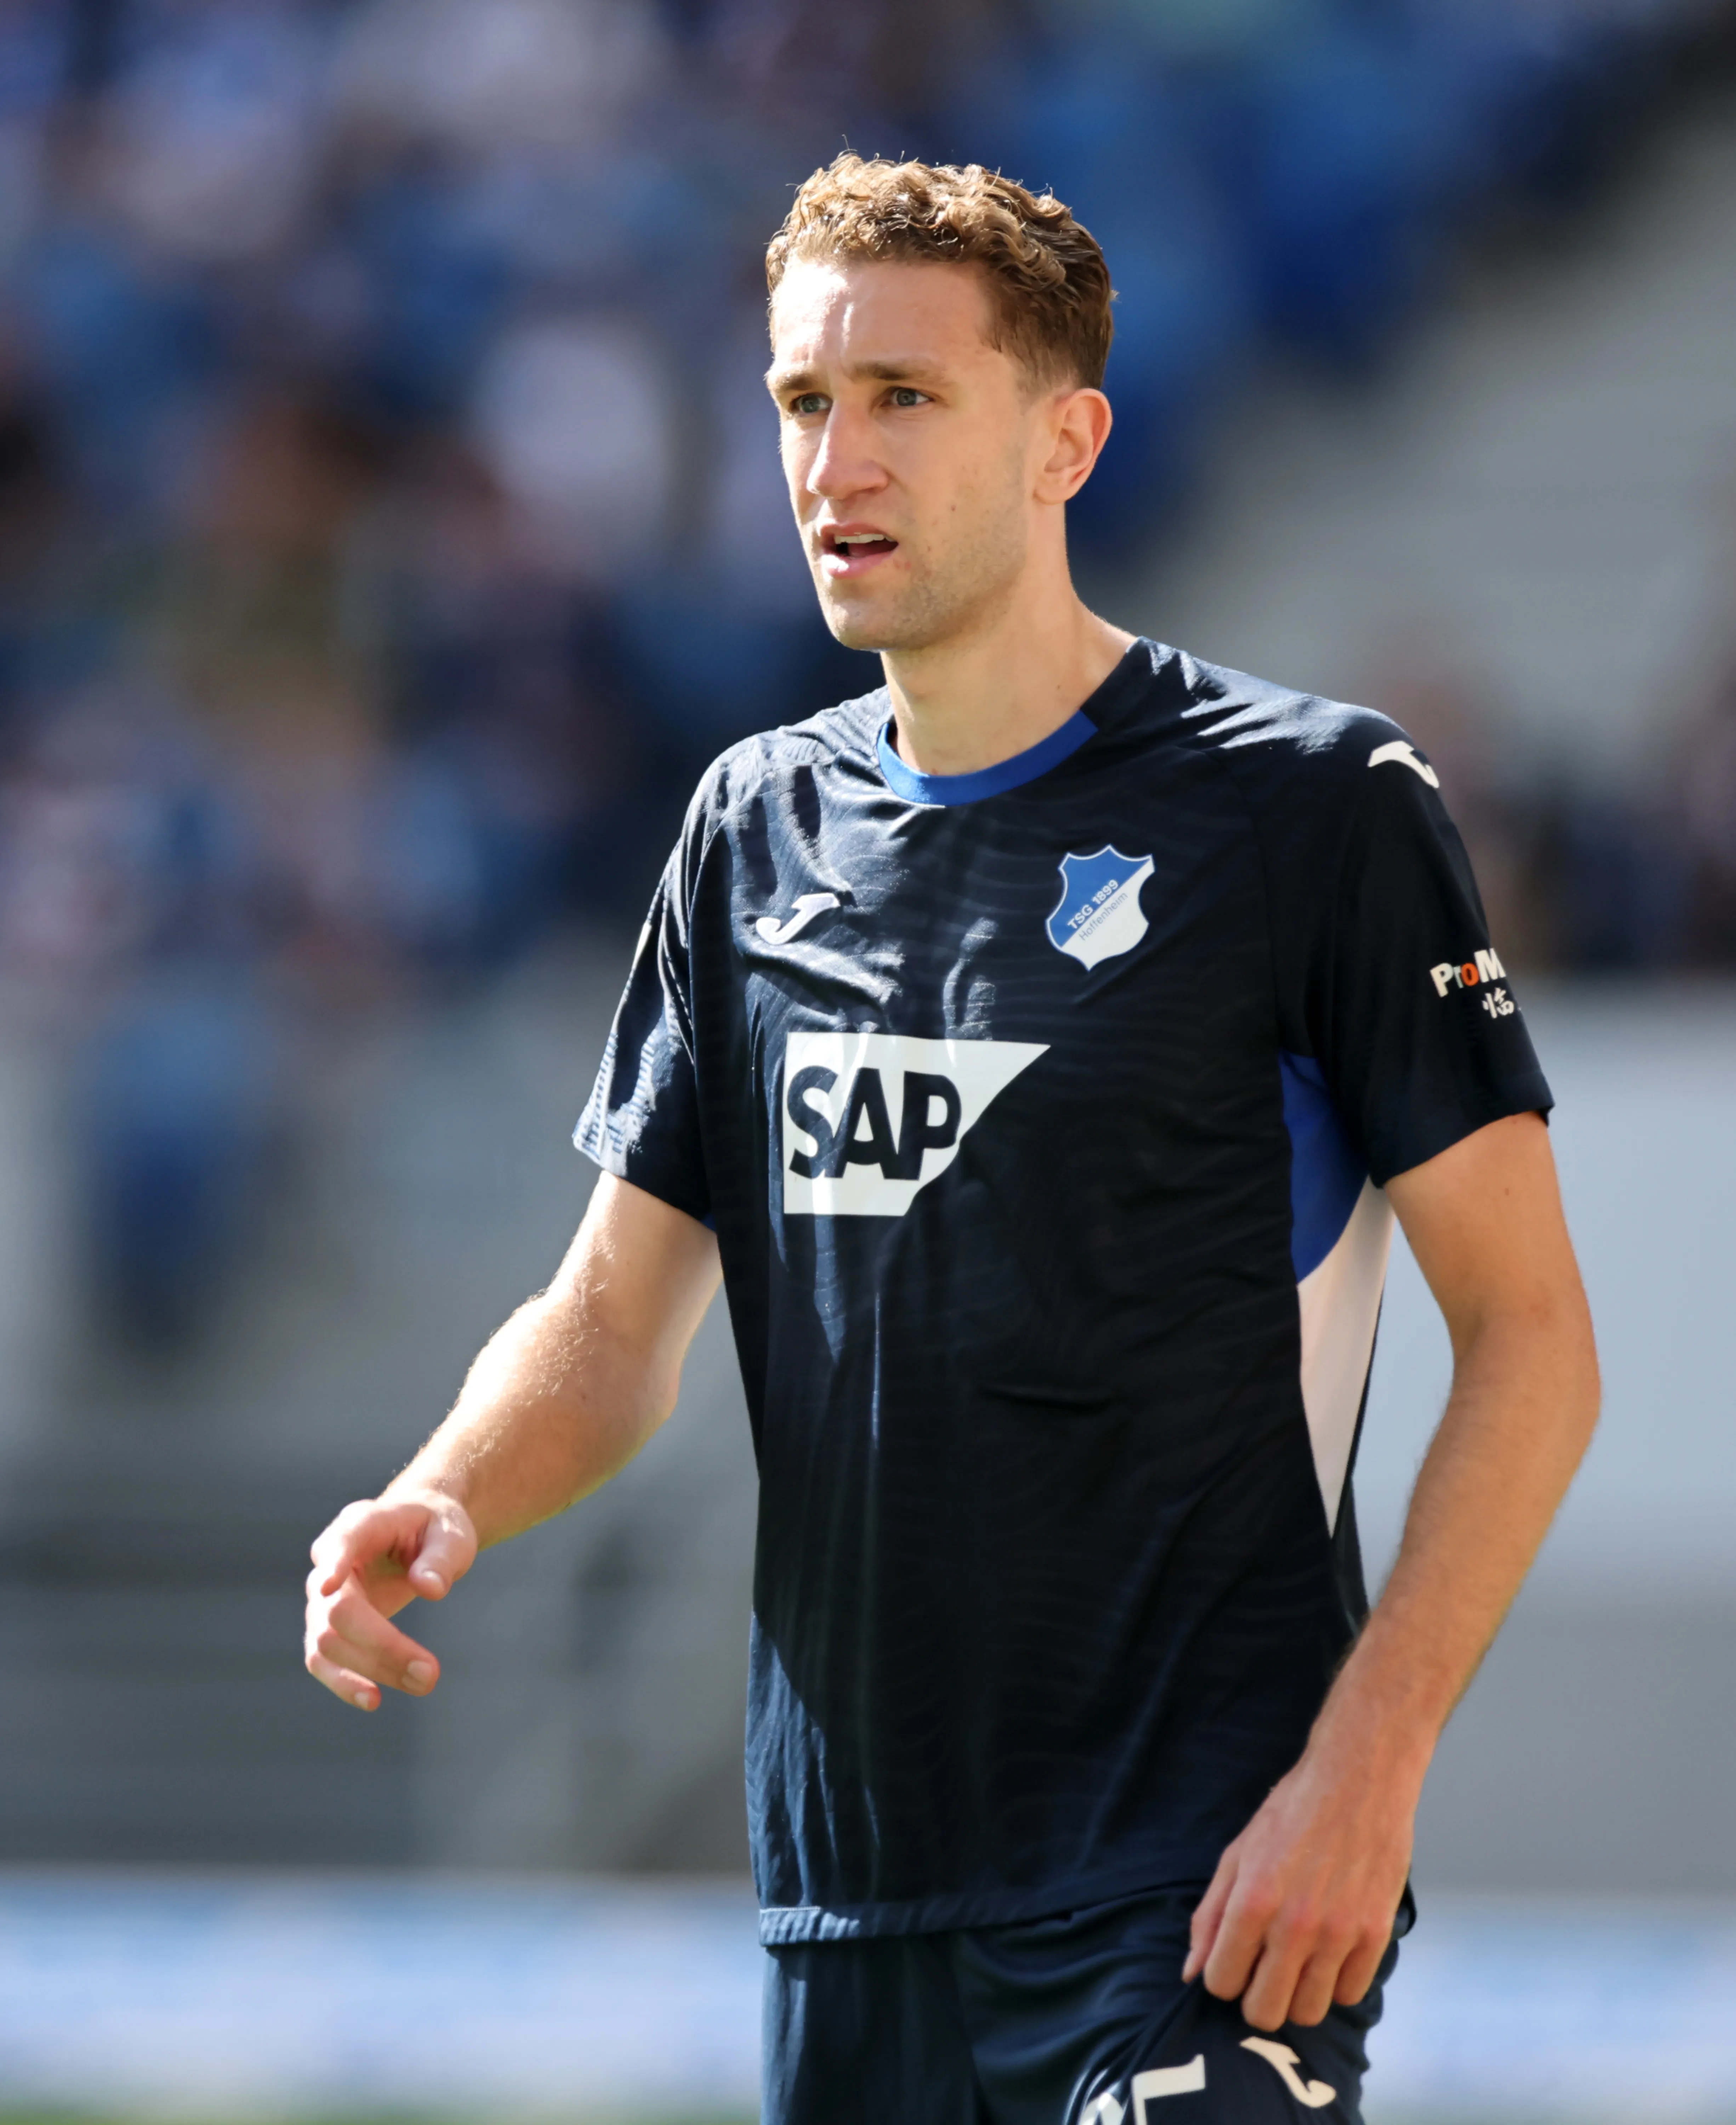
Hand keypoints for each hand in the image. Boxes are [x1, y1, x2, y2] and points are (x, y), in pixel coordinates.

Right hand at [304, 1492, 477, 1711]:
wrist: (422, 1532)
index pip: (340, 1542)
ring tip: (422, 1684)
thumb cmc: (436, 1528)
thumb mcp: (451, 1535)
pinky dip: (343, 1682)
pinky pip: (323, 1660)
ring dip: (370, 1670)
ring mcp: (324, 1596)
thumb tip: (430, 1589)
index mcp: (361, 1523)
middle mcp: (331, 1559)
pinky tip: (373, 1700)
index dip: (333, 1563)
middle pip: (338, 1610)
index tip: (328, 1585)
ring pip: (326, 1642)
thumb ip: (441, 1558)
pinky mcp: (329, 1625)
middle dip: (381, 1646)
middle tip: (431, 1673)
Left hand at [1181, 1736, 1417, 2030]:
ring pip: (1309, 2012)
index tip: (1235, 1961)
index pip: (1221, 1983)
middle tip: (1265, 1970)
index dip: (1223, 1977)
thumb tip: (1191, 1972)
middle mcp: (1294, 1926)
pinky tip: (1330, 1952)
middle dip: (1256, 1998)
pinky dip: (1336, 1982)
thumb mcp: (1237, 1854)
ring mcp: (1339, 1934)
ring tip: (1299, 1962)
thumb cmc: (1292, 1812)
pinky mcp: (1376, 1934)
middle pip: (1264, 2012)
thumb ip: (1210, 1915)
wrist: (1358, 1779)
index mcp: (1252, 1902)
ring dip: (1298, 1995)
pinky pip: (1350, 1994)